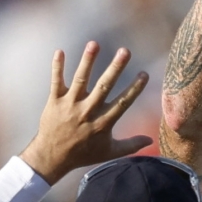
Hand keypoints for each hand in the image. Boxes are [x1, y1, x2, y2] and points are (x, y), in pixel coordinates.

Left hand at [19, 43, 151, 184]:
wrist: (52, 157)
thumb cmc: (83, 154)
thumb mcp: (109, 153)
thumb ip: (131, 145)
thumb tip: (150, 140)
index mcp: (103, 123)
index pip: (122, 103)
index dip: (134, 88)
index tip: (144, 73)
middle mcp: (88, 111)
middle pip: (104, 87)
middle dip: (115, 68)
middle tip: (125, 51)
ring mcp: (70, 105)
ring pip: (80, 80)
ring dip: (87, 61)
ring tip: (94, 44)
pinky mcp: (54, 101)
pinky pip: (56, 82)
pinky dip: (57, 67)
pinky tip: (59, 51)